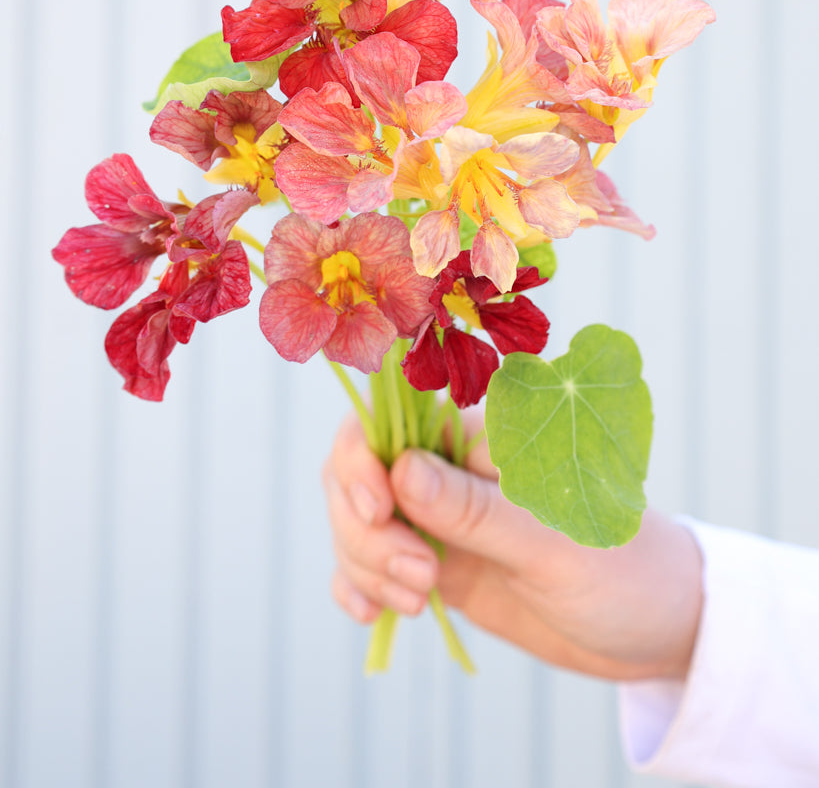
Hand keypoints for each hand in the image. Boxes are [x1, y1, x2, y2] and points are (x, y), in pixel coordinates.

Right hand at [323, 412, 702, 681]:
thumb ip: (477, 511)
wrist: (653, 629)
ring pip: (358, 521)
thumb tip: (401, 471)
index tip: (376, 512)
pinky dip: (358, 586)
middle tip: (419, 579)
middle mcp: (451, 468)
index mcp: (484, 437)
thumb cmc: (623, 572)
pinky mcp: (435, 561)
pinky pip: (369, 563)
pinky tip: (373, 616)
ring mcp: (439, 517)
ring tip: (418, 602)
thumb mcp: (553, 546)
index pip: (392, 420)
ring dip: (366, 563)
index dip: (363, 459)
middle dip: (366, 529)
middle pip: (361, 473)